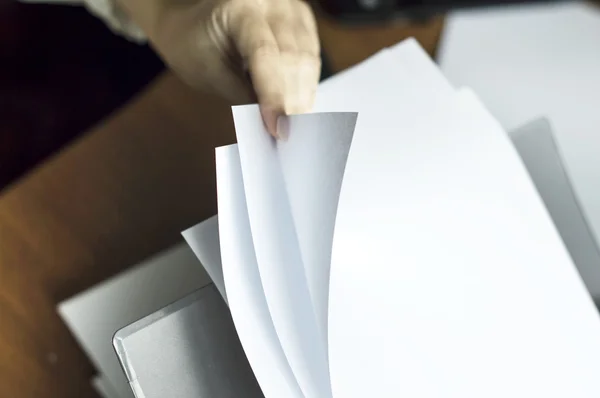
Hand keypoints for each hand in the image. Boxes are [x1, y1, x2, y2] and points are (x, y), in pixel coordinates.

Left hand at [124, 0, 320, 136]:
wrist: (194, 23)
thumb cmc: (195, 47)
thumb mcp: (211, 74)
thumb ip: (245, 96)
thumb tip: (277, 125)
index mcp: (240, 8)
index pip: (265, 54)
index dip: (274, 96)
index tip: (278, 130)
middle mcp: (273, 2)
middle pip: (293, 59)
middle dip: (292, 103)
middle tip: (290, 138)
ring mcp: (292, 9)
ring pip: (308, 61)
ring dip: (302, 98)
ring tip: (294, 128)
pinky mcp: (303, 22)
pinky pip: (312, 59)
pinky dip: (305, 87)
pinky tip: (297, 108)